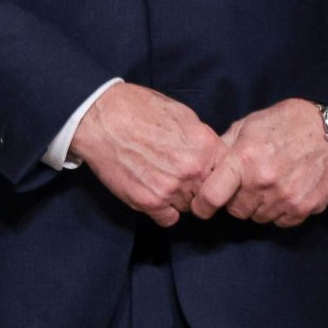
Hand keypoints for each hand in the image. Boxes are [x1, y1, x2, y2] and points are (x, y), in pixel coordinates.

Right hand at [70, 83, 225, 226]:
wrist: (99, 117)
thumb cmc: (137, 108)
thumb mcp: (180, 113)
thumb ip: (201, 137)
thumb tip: (211, 153)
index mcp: (205, 145)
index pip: (228, 174)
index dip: (217, 173)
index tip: (206, 172)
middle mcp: (193, 170)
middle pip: (209, 193)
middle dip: (197, 187)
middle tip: (178, 175)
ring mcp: (171, 188)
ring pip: (188, 207)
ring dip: (179, 198)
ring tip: (159, 179)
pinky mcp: (149, 202)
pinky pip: (169, 219)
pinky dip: (162, 211)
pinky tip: (151, 192)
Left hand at [192, 99, 327, 226]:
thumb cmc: (284, 122)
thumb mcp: (247, 125)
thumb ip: (224, 148)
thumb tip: (205, 167)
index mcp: (244, 159)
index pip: (212, 196)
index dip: (202, 205)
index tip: (200, 207)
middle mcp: (263, 182)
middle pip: (236, 211)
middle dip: (235, 201)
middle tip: (244, 185)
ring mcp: (286, 198)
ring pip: (258, 217)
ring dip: (258, 206)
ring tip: (268, 184)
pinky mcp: (305, 208)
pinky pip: (281, 222)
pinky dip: (279, 211)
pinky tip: (284, 191)